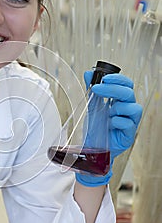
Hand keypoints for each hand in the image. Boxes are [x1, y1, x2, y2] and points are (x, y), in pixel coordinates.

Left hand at [76, 71, 141, 186]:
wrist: (90, 149)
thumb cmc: (95, 128)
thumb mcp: (91, 107)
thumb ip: (91, 90)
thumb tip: (88, 72)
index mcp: (120, 102)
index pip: (126, 85)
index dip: (118, 79)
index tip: (104, 78)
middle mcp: (127, 111)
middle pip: (129, 94)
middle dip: (113, 89)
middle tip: (98, 89)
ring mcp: (129, 123)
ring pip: (134, 108)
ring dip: (117, 108)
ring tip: (107, 114)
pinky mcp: (128, 136)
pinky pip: (129, 124)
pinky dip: (118, 121)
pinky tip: (109, 124)